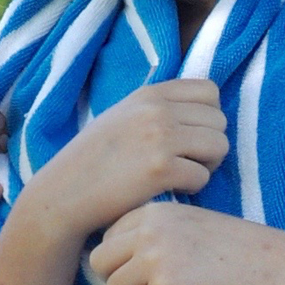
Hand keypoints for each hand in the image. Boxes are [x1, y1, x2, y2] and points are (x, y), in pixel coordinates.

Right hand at [36, 79, 228, 238]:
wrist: (63, 193)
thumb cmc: (96, 160)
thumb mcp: (124, 117)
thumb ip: (159, 108)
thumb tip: (206, 107)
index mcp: (149, 94)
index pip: (210, 91)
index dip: (208, 117)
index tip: (191, 136)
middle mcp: (156, 110)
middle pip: (220, 121)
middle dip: (210, 144)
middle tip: (188, 162)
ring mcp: (159, 137)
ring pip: (219, 146)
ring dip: (207, 165)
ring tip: (182, 174)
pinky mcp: (161, 169)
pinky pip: (203, 176)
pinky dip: (192, 188)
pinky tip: (169, 189)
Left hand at [92, 204, 284, 284]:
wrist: (276, 268)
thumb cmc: (237, 248)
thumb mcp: (191, 222)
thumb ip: (154, 229)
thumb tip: (112, 255)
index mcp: (154, 210)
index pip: (106, 236)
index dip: (123, 256)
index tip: (151, 264)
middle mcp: (149, 230)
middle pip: (99, 261)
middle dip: (118, 277)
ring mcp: (155, 258)